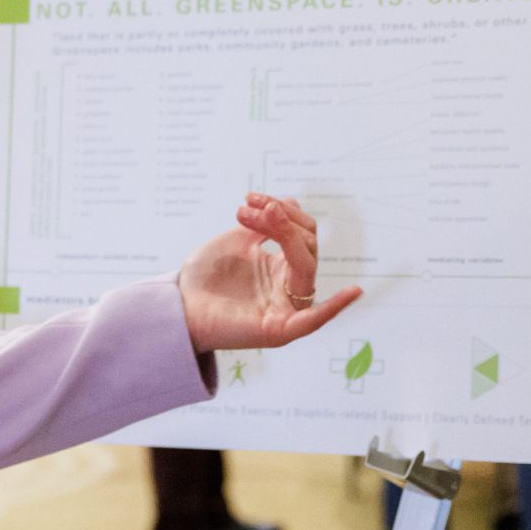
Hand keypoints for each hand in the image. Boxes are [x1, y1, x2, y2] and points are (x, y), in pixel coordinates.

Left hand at [176, 193, 361, 352]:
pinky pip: (313, 321)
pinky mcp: (279, 330)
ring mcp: (286, 308)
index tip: (248, 199)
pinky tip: (353, 291)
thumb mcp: (235, 243)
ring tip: (264, 215)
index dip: (280, 210)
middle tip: (249, 208)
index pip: (300, 232)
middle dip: (282, 220)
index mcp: (280, 267)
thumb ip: (263, 226)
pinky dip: (335, 307)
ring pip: (307, 266)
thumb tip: (292, 203)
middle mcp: (287, 286)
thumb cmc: (203, 279)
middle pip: (307, 245)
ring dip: (289, 236)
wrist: (176, 308)